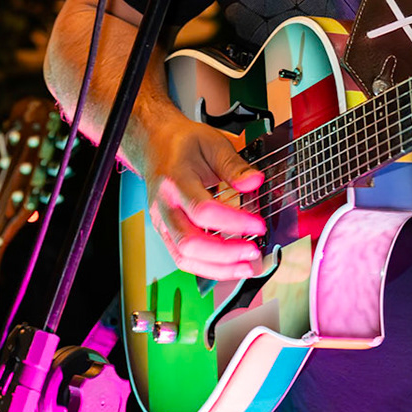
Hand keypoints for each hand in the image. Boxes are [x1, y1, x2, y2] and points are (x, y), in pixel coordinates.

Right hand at [134, 117, 267, 280]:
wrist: (154, 145)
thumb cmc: (182, 144)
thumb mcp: (212, 143)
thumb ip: (234, 165)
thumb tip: (255, 182)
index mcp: (175, 180)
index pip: (203, 210)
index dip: (233, 222)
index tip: (258, 225)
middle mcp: (165, 205)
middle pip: (190, 241)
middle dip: (226, 253)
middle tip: (253, 251)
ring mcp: (162, 222)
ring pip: (184, 257)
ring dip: (218, 268)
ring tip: (246, 267)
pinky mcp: (165, 232)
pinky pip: (183, 258)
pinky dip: (207, 268)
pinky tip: (229, 267)